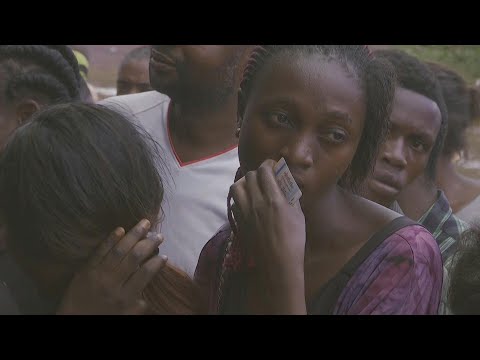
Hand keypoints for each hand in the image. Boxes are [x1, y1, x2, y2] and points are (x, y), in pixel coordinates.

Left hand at [57, 219, 166, 314]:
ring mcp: (98, 274)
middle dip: (148, 244)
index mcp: (125, 297)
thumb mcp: (126, 314)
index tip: (164, 256)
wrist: (73, 321)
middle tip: (159, 235)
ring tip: (145, 223)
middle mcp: (113, 283)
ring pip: (119, 250)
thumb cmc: (104, 317)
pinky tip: (120, 229)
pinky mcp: (85, 269)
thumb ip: (139, 302)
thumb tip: (150, 285)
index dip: (156, 264)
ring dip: (133, 234)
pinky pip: (99, 251)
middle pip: (134, 258)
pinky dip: (110, 239)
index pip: (145, 274)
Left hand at [230, 160, 305, 312]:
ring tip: (252, 187)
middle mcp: (256, 202)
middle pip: (249, 176)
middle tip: (265, 177)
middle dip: (257, 172)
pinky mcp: (238, 221)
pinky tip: (248, 202)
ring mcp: (245, 212)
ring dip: (244, 182)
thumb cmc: (294, 239)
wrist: (278, 263)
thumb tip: (285, 181)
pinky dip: (240, 197)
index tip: (273, 166)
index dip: (268, 164)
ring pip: (236, 186)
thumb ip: (290, 195)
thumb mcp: (298, 213)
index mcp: (274, 199)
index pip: (264, 170)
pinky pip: (234, 201)